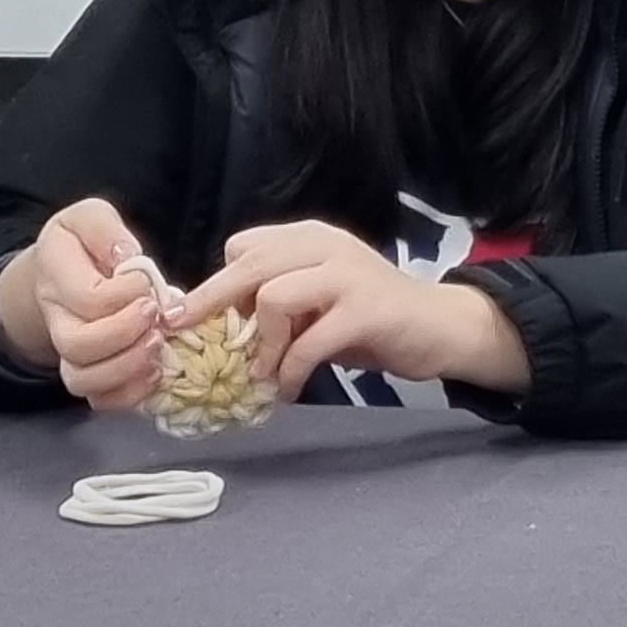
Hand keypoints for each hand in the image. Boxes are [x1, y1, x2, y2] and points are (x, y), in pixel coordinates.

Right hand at [0, 198, 168, 406]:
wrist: (60, 274)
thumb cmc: (83, 243)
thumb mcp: (90, 217)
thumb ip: (105, 229)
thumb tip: (127, 258)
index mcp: (54, 276)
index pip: (87, 298)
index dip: (123, 294)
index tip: (146, 281)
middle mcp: (56, 320)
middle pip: (78, 345)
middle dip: (124, 333)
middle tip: (155, 314)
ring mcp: (69, 353)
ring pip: (83, 380)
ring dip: (128, 367)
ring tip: (158, 344)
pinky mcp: (89, 373)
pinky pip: (99, 400)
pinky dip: (129, 393)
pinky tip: (156, 371)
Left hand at [183, 220, 532, 397]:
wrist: (442, 326)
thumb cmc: (373, 317)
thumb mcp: (319, 298)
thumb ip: (279, 299)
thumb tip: (218, 323)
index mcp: (310, 238)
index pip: (244, 245)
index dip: (220, 282)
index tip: (208, 319)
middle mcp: (326, 246)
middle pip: (249, 263)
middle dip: (211, 301)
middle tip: (184, 333)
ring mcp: (347, 275)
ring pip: (273, 297)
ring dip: (259, 344)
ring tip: (261, 373)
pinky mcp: (365, 310)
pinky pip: (307, 343)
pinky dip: (288, 372)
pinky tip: (287, 388)